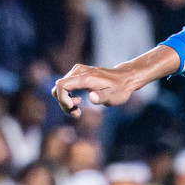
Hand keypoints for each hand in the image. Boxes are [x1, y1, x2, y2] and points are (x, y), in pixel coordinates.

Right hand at [52, 45, 177, 117]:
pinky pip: (65, 86)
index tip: (73, 108)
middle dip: (64, 103)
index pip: (62, 85)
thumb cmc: (120, 89)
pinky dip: (68, 96)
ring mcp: (77, 71)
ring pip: (60, 87)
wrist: (125, 78)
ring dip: (65, 101)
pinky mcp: (78, 74)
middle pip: (59, 88)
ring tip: (78, 110)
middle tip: (77, 113)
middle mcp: (79, 71)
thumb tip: (91, 97)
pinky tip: (78, 103)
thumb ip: (102, 97)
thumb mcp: (114, 96)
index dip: (62, 99)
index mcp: (86, 77)